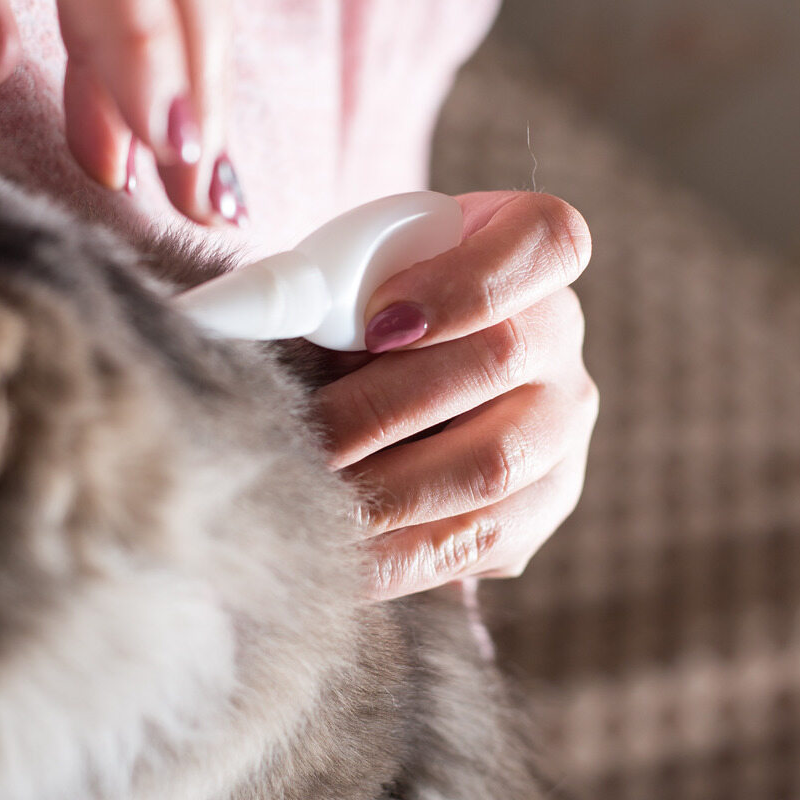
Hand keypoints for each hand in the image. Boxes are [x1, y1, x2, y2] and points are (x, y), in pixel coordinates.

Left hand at [314, 191, 597, 599]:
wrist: (393, 380)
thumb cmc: (362, 310)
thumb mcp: (348, 276)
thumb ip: (322, 287)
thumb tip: (237, 323)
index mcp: (533, 250)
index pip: (545, 242)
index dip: (464, 282)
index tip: (377, 321)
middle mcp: (562, 337)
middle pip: (502, 359)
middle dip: (384, 405)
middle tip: (303, 436)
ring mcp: (562, 426)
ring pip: (492, 465)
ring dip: (386, 491)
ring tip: (310, 499)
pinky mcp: (542, 505)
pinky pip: (480, 543)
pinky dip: (399, 557)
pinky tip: (335, 556)